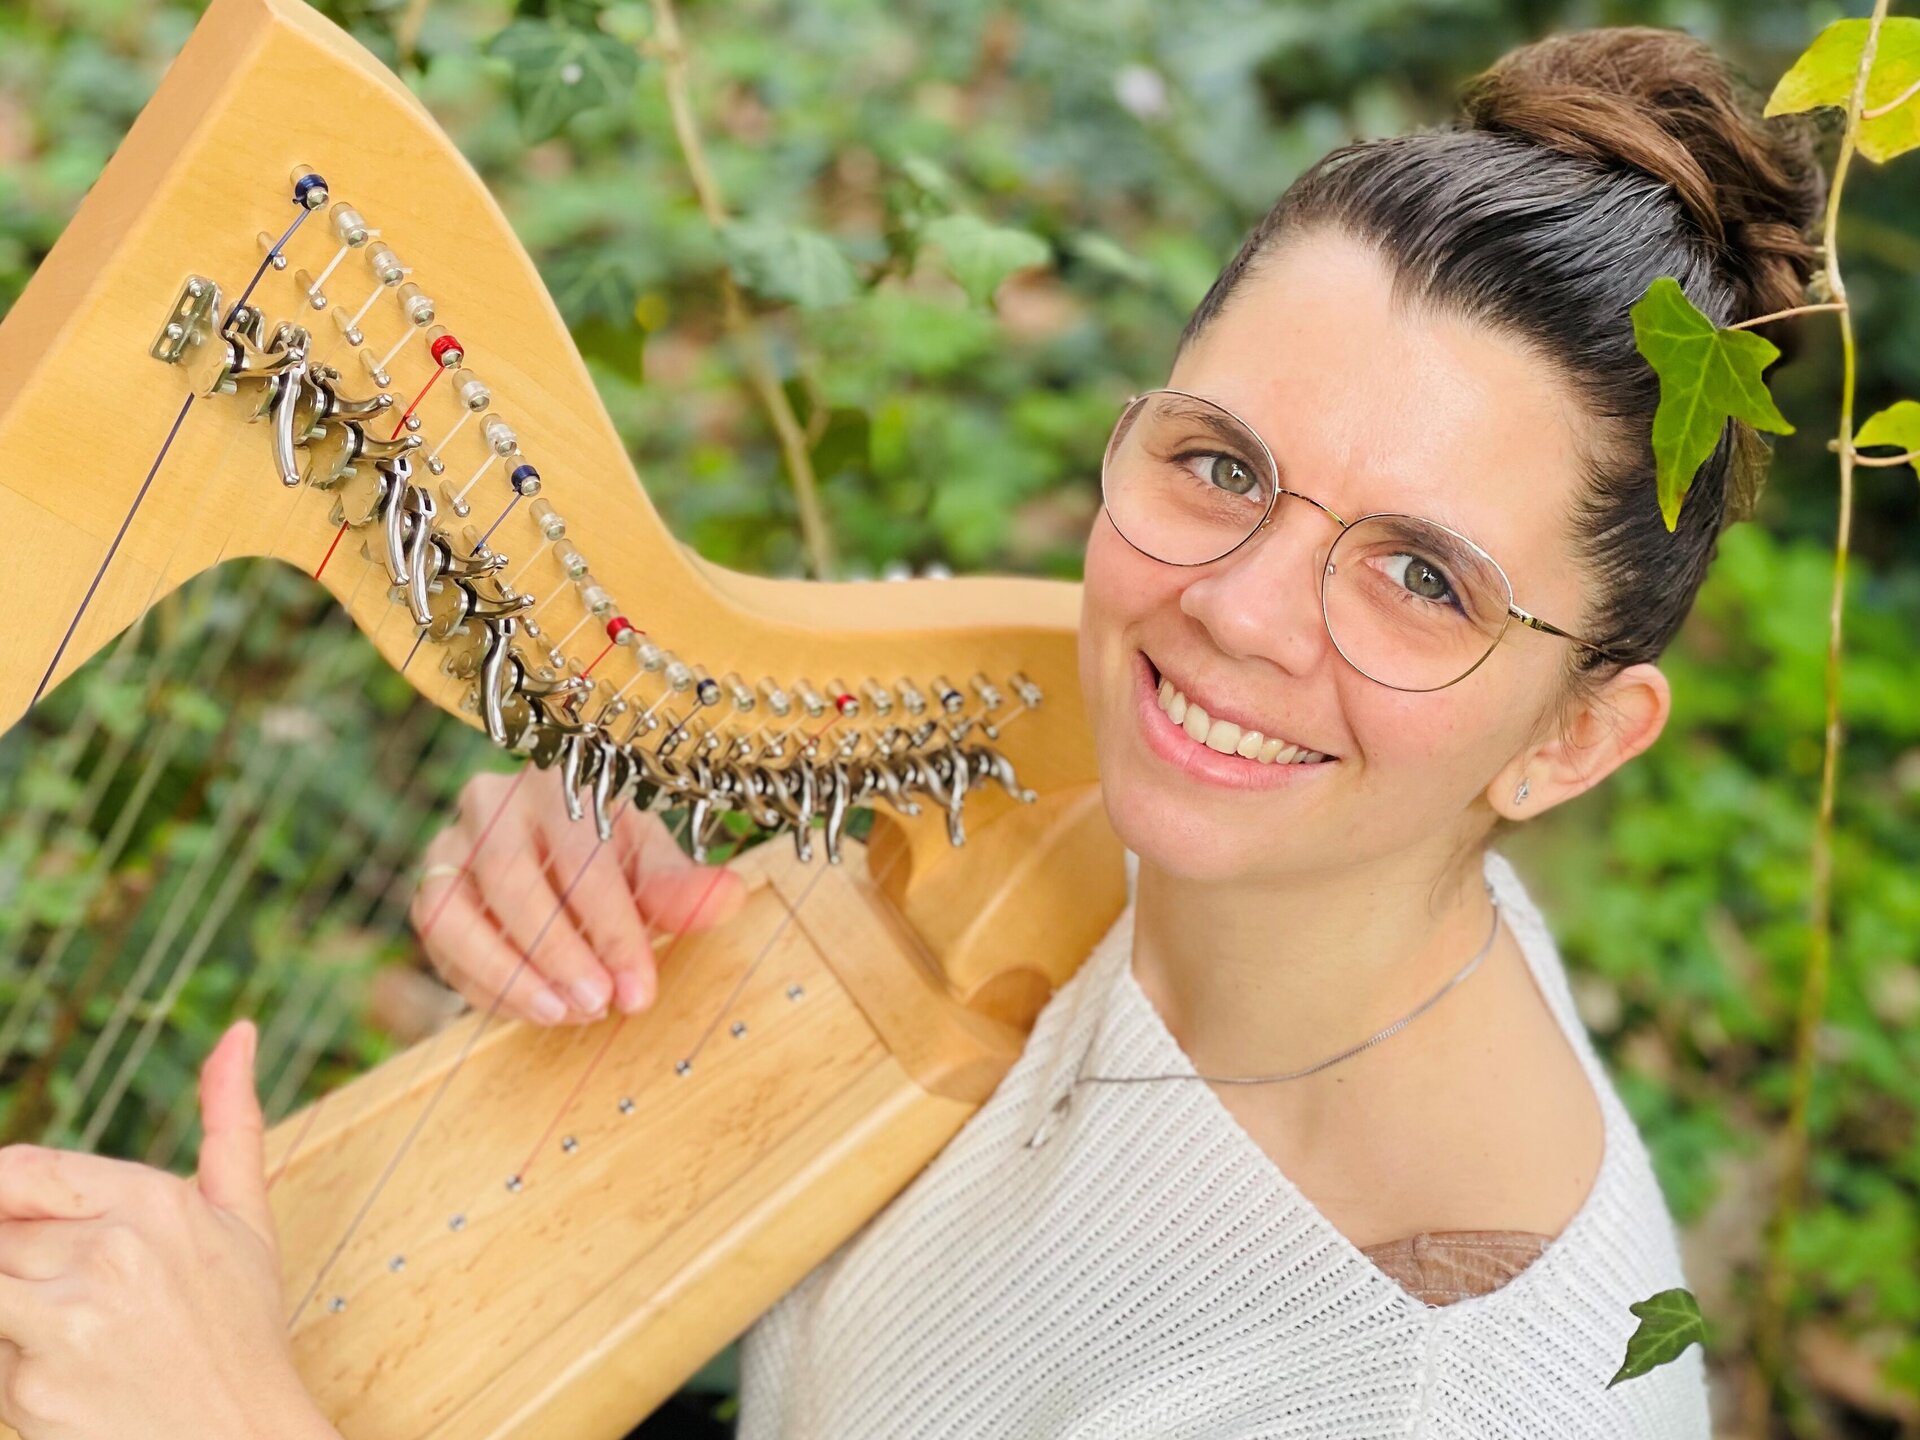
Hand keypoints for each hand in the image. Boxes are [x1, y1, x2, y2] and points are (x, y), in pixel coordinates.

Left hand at [0, 1021, 336, 1439]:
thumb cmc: (239, 1334)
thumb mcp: (245, 1221)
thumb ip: (232, 1121)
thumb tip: (240, 1031)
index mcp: (155, 1200)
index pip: (20, 1170)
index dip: (7, 1199)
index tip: (29, 1237)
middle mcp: (110, 1249)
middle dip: (20, 1270)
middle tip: (73, 1300)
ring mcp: (68, 1317)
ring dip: (15, 1315)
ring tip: (76, 1337)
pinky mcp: (30, 1384)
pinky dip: (10, 1372)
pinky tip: (66, 1385)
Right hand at [410, 766, 748, 1025]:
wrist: (558, 852)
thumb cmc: (612, 855)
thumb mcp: (652, 865)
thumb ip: (682, 888)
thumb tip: (728, 899)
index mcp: (559, 782)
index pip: (581, 854)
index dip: (612, 928)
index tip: (640, 989)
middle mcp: (492, 803)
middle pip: (509, 877)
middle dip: (558, 952)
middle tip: (600, 1004)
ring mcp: (447, 845)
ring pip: (450, 911)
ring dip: (506, 973)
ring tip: (560, 1014)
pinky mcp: (427, 891)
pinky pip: (439, 945)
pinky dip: (484, 985)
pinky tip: (534, 1010)